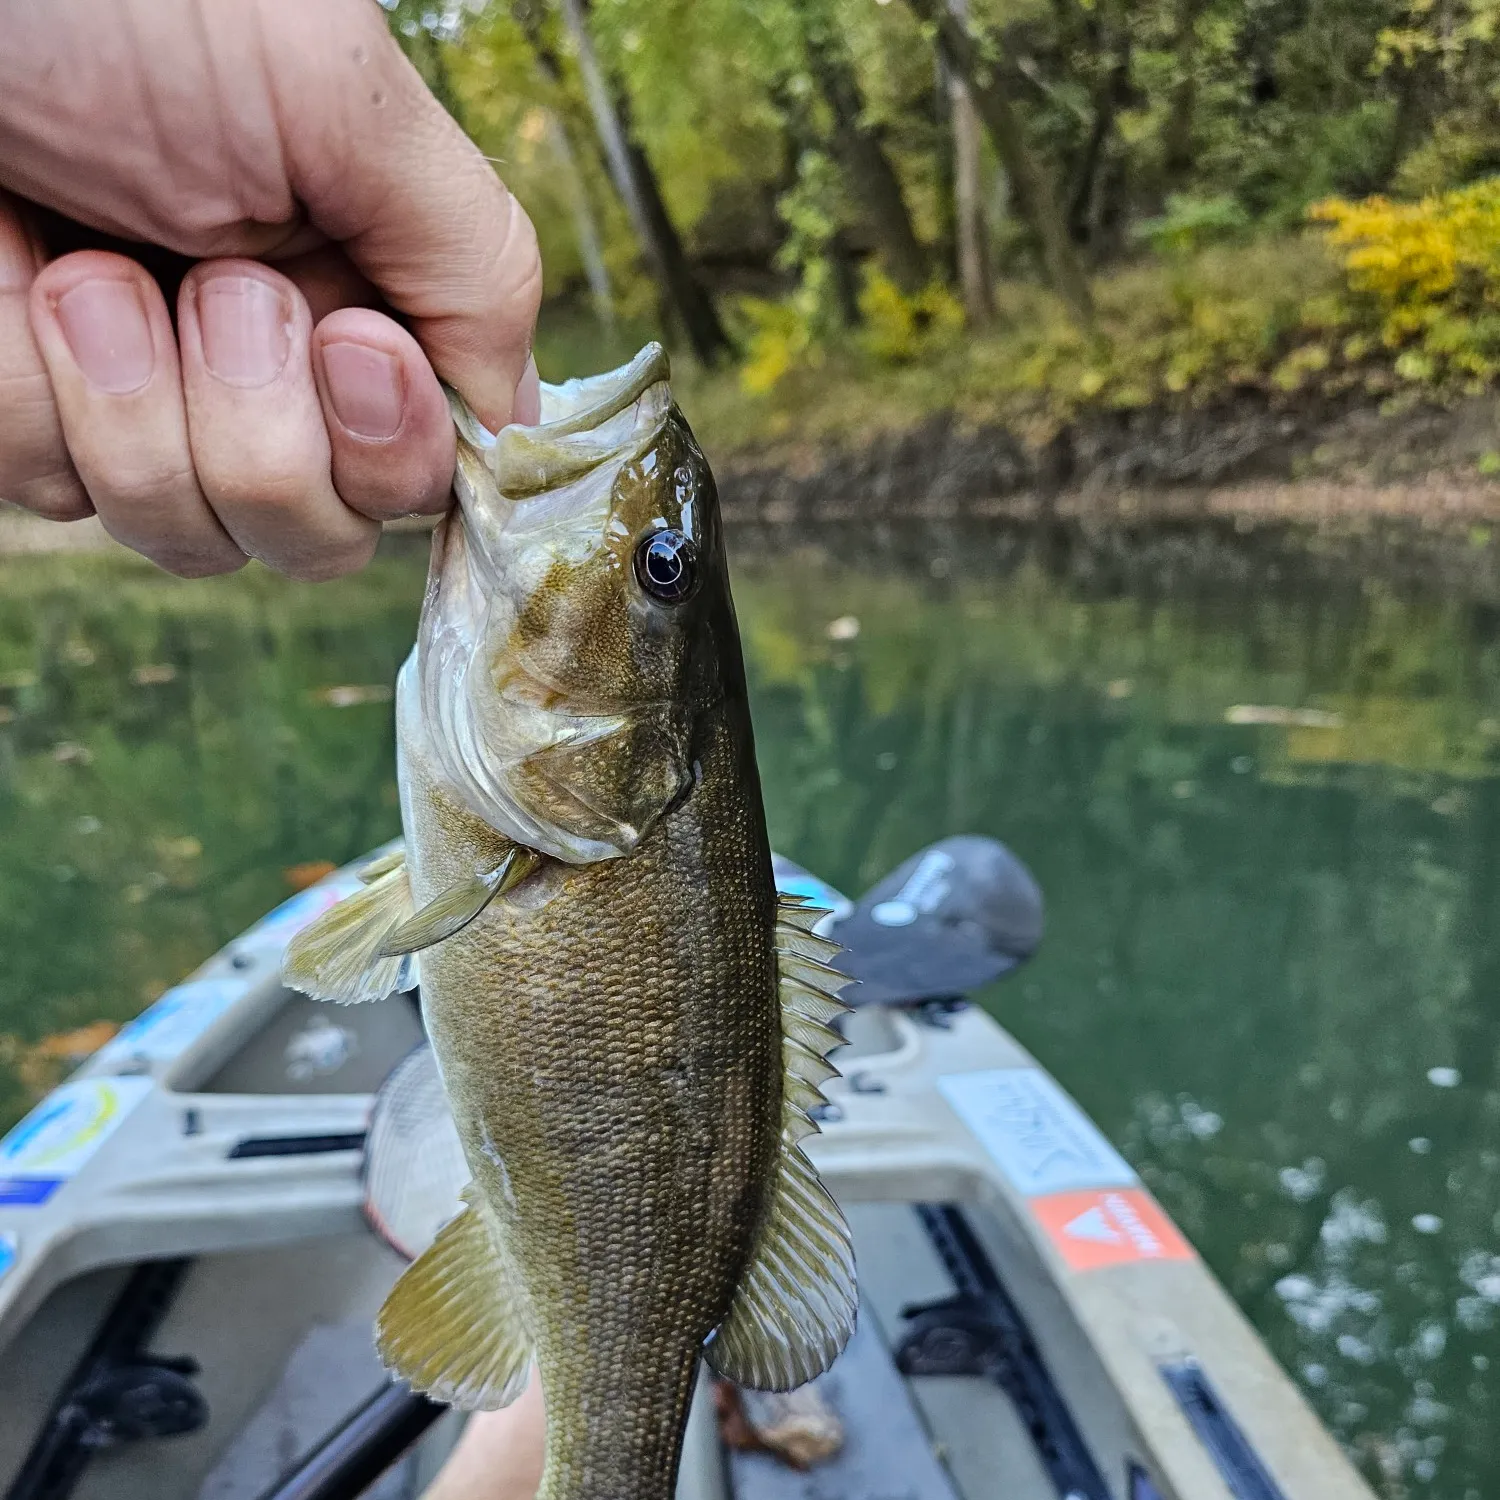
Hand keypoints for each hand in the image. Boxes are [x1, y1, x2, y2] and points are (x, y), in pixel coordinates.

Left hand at [0, 0, 541, 579]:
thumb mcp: (344, 101)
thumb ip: (475, 267)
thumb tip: (511, 423)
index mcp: (360, 290)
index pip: (425, 470)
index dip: (394, 452)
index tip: (346, 345)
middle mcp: (265, 363)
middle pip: (314, 533)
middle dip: (259, 439)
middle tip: (208, 287)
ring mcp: (143, 396)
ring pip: (185, 532)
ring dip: (133, 409)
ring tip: (81, 264)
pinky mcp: (30, 406)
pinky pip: (49, 491)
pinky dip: (20, 378)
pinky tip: (6, 258)